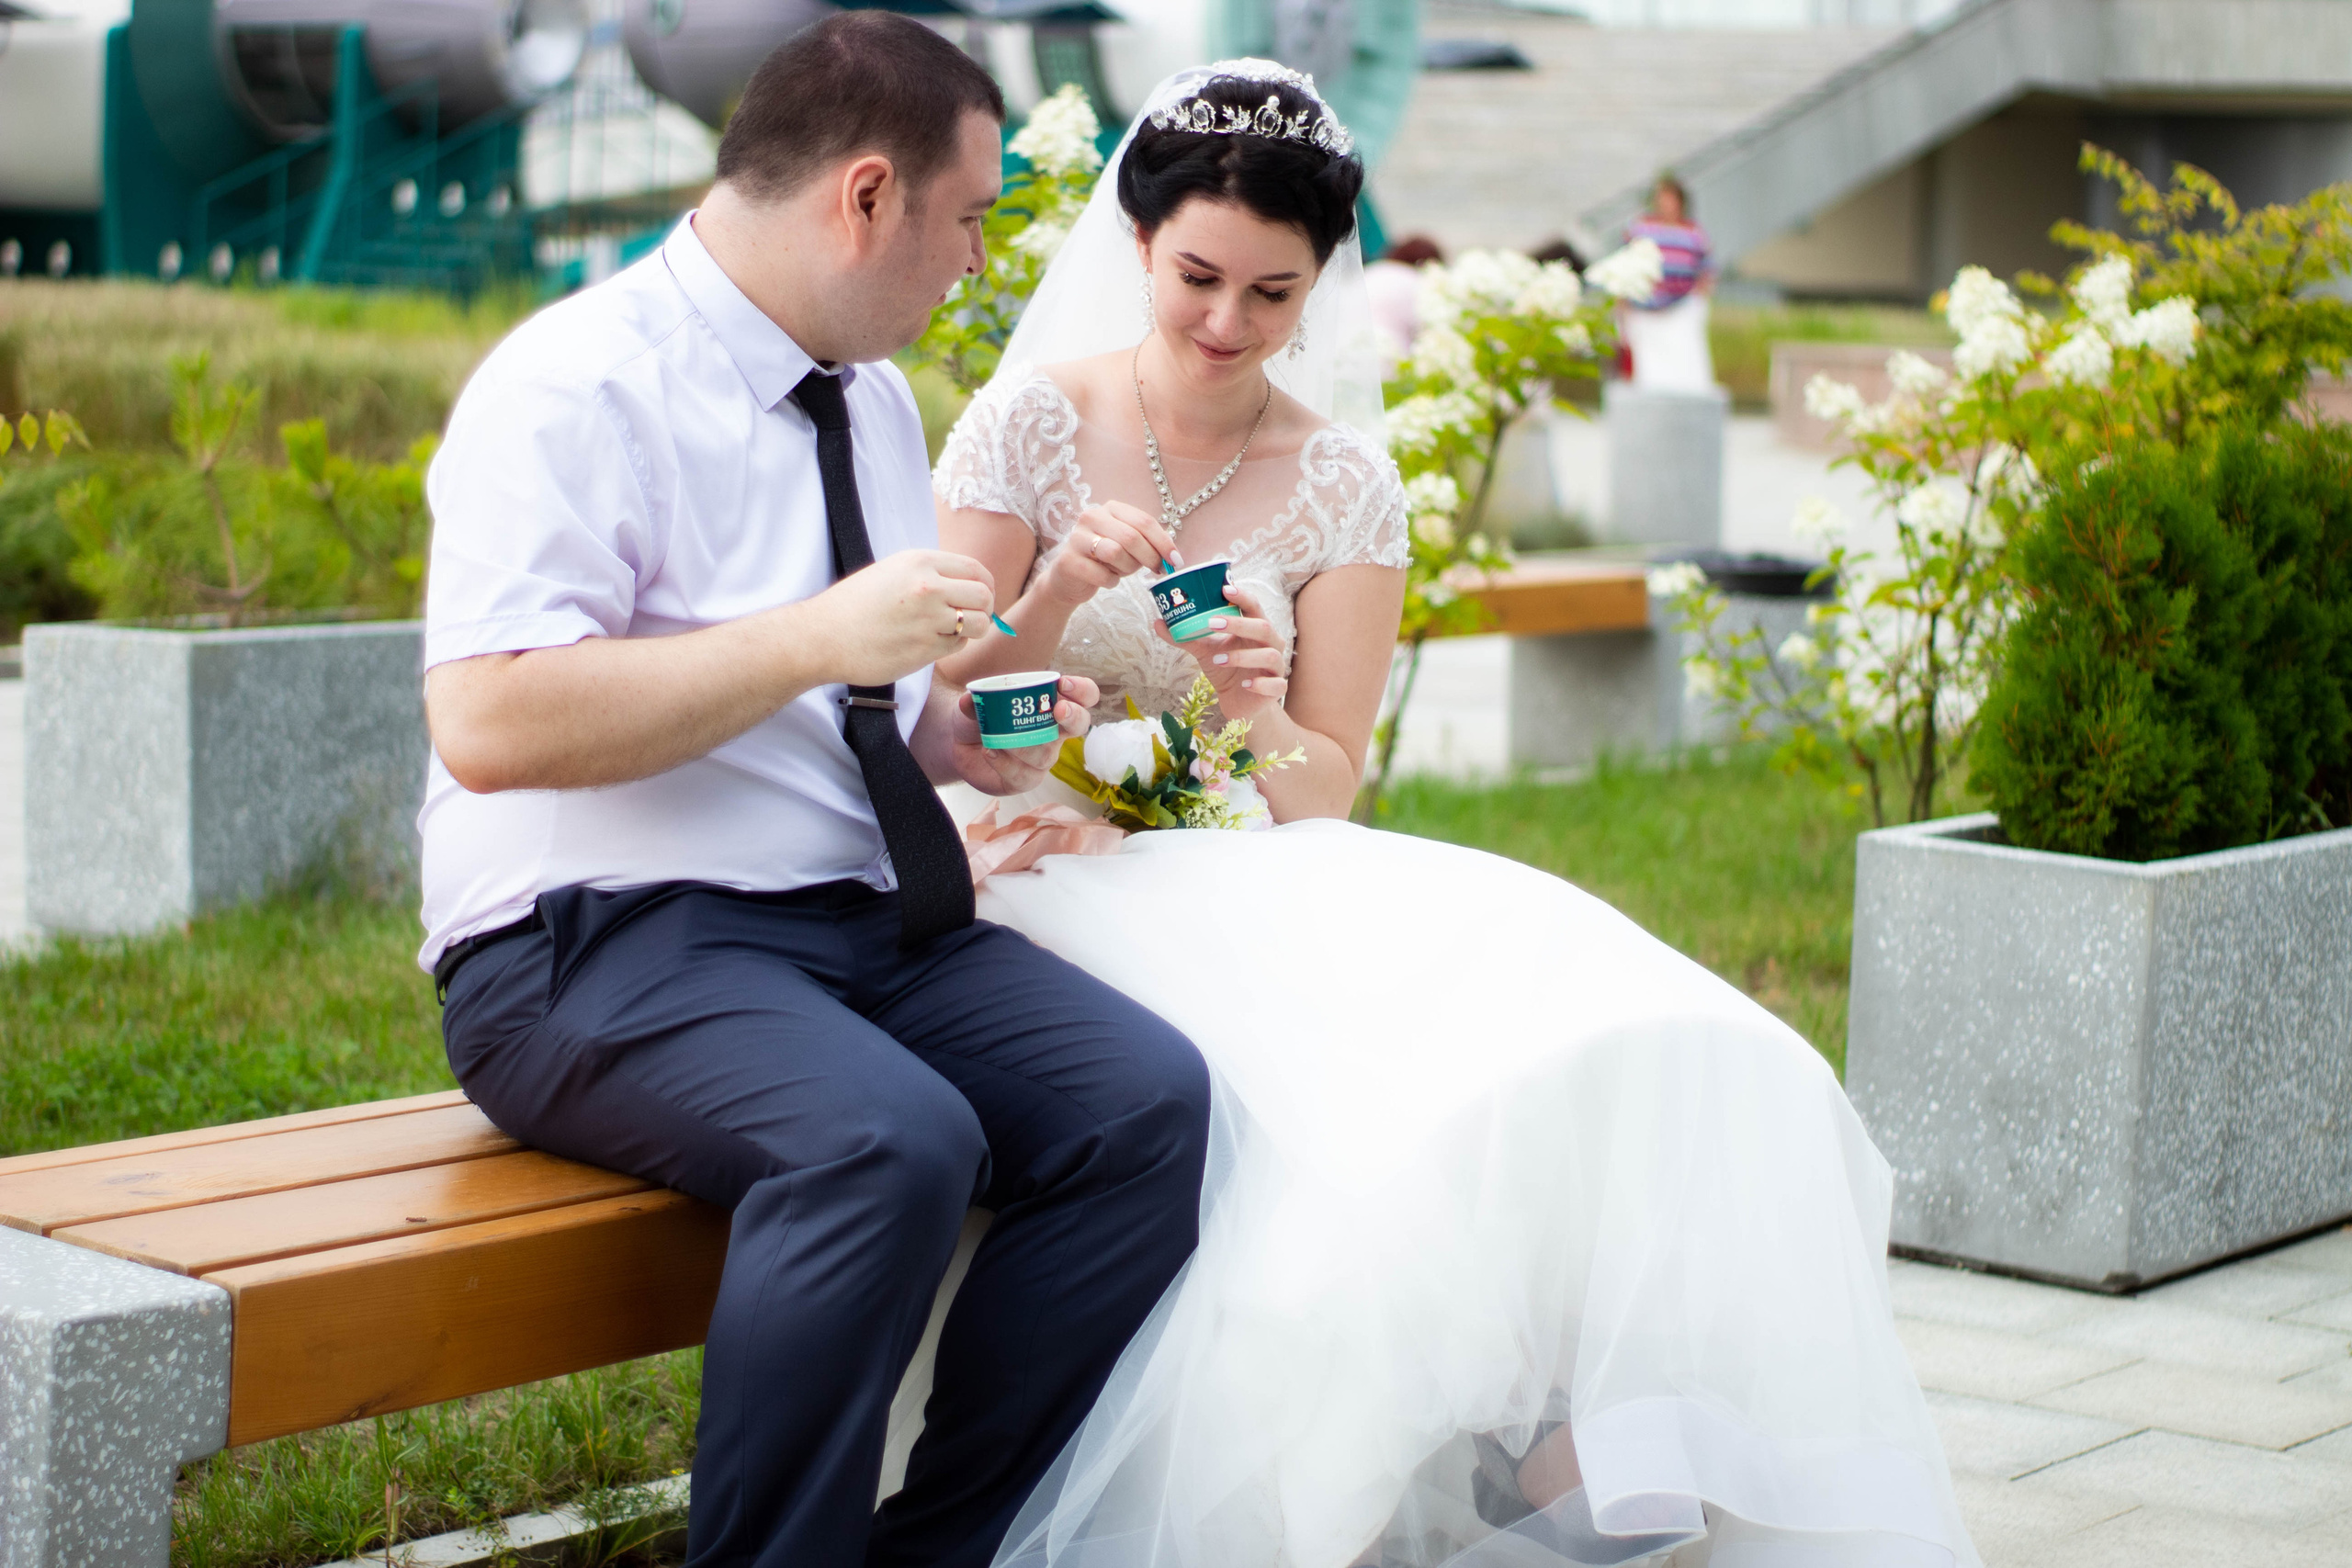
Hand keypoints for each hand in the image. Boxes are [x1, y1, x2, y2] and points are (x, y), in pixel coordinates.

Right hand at [796, 550, 995, 686]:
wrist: (823, 636)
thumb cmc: (853, 605)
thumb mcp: (891, 571)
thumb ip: (928, 573)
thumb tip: (965, 585)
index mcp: (919, 562)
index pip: (975, 569)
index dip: (985, 584)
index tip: (982, 595)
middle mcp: (928, 587)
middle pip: (984, 596)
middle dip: (985, 608)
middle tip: (973, 616)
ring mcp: (928, 619)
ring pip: (978, 623)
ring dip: (973, 629)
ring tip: (953, 630)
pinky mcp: (924, 649)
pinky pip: (957, 645)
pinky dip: (952, 645)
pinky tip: (932, 642)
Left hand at [950, 674, 1098, 794]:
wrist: (960, 742)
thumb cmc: (981, 715)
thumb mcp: (975, 702)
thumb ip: (974, 700)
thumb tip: (968, 700)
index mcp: (1051, 706)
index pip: (1083, 696)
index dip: (1082, 690)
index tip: (1063, 683)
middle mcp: (1053, 733)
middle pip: (1079, 725)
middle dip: (1074, 717)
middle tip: (1059, 710)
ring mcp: (1041, 758)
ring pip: (1046, 755)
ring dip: (1025, 746)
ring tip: (999, 739)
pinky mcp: (1024, 779)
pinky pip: (1024, 776)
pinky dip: (1006, 765)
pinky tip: (990, 753)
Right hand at [1038, 501, 1179, 608]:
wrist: (1068, 578)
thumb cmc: (1104, 560)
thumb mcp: (1127, 546)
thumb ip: (1147, 544)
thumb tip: (1173, 557)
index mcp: (1110, 508)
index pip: (1143, 521)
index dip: (1163, 542)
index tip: (1176, 561)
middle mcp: (1091, 517)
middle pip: (1131, 537)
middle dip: (1150, 557)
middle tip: (1157, 571)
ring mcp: (1077, 538)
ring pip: (1115, 553)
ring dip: (1127, 568)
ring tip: (1121, 571)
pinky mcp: (1068, 561)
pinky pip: (1102, 574)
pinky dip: (1111, 581)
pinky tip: (1107, 579)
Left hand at [1156, 582, 1285, 721]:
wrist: (1239, 702)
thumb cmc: (1226, 670)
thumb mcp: (1205, 651)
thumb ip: (1185, 638)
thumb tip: (1158, 622)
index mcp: (1254, 630)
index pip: (1253, 607)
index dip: (1242, 597)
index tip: (1224, 589)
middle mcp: (1269, 644)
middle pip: (1263, 627)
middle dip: (1239, 623)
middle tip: (1213, 622)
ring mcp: (1275, 666)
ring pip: (1269, 655)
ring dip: (1243, 656)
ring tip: (1218, 660)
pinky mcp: (1277, 689)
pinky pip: (1276, 684)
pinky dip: (1260, 684)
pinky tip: (1245, 684)